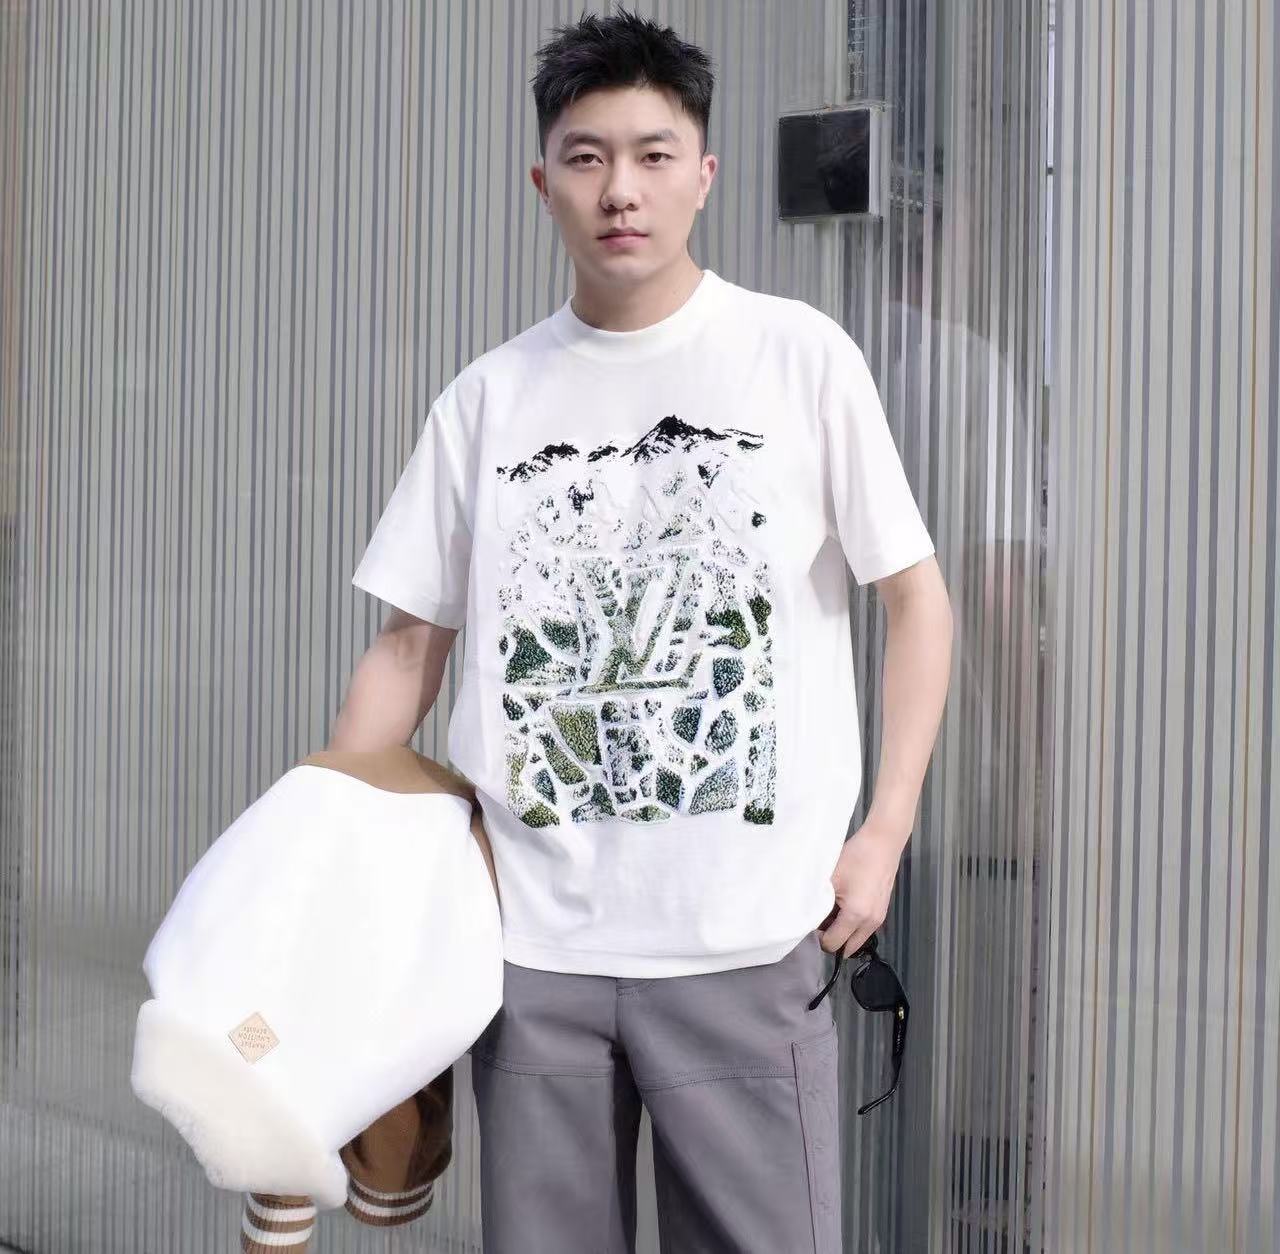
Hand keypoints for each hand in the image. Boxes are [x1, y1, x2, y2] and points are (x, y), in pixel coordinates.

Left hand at [817, 820, 907, 957]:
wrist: (882, 842)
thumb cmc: (855, 857)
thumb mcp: (830, 878)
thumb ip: (817, 902)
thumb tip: (807, 917)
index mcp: (856, 916)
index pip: (833, 944)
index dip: (818, 938)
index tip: (811, 922)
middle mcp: (871, 923)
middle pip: (847, 948)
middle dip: (832, 939)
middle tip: (821, 921)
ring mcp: (879, 918)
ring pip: (857, 939)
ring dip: (843, 933)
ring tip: (832, 911)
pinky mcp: (882, 911)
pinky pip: (864, 929)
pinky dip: (853, 925)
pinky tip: (844, 905)